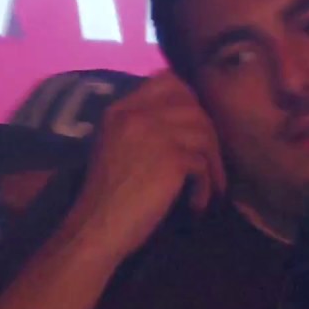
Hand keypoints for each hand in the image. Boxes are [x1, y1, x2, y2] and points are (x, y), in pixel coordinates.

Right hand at [67, 71, 226, 258]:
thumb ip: (138, 128)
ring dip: (212, 163)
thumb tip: (180, 122)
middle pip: (192, 107)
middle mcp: (137, 115)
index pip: (166, 81)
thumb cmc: (104, 197)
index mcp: (120, 110)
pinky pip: (203, 164)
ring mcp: (156, 134)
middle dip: (207, 134)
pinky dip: (206, 186)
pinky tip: (197, 203)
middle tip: (209, 162)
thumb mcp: (114, 147)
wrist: (96, 227)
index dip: (189, 99)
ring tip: (210, 186)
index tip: (196, 124)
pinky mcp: (172, 159)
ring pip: (204, 133)